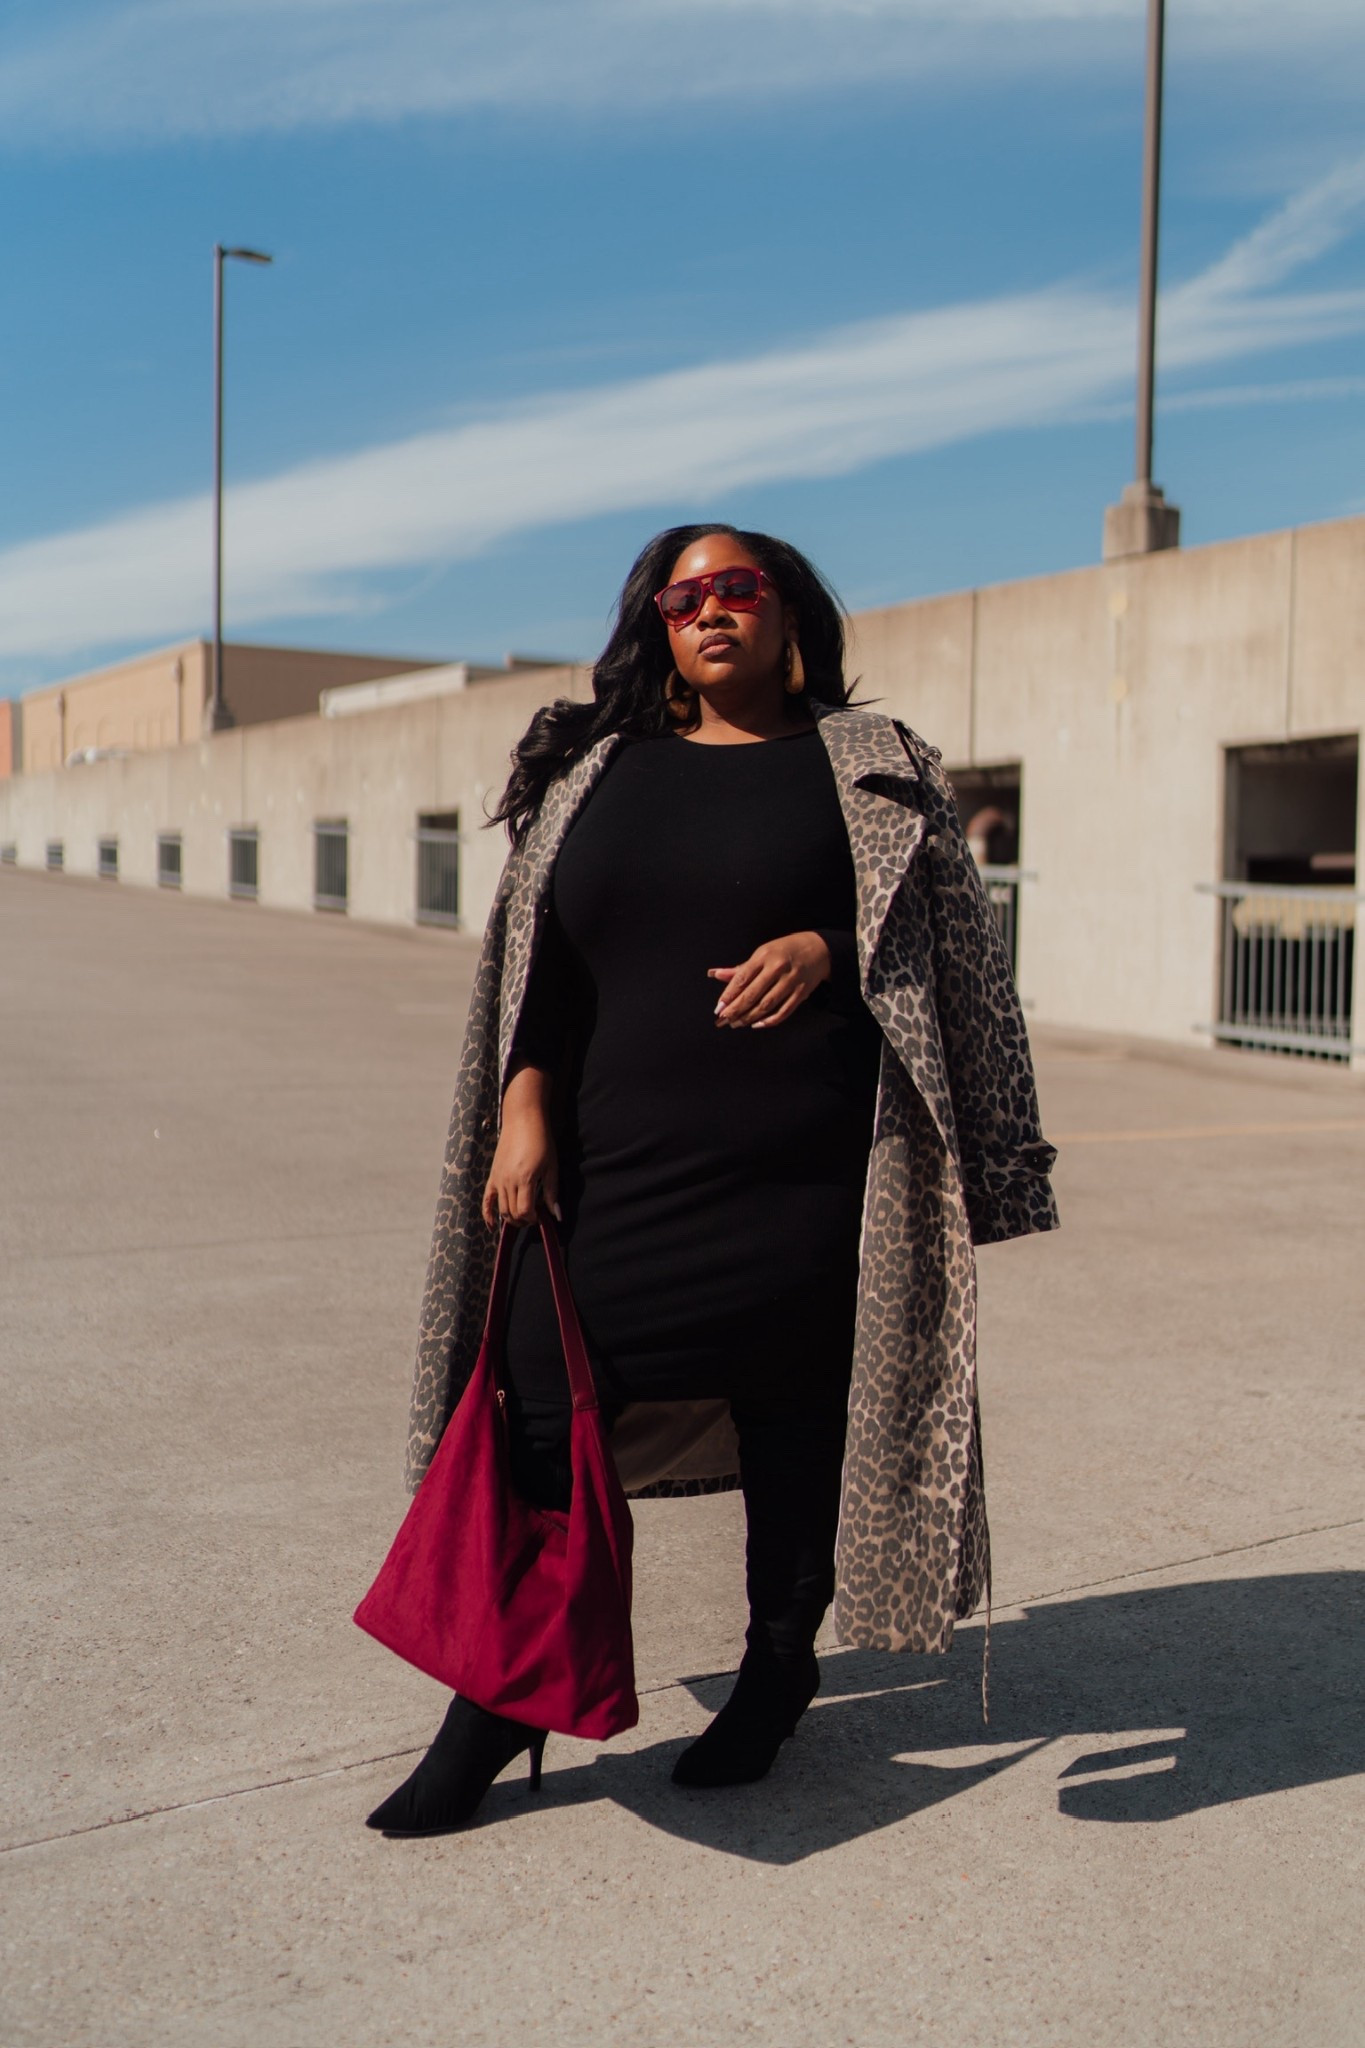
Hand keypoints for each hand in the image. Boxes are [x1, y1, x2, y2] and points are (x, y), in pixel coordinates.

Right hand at [481, 1063, 560, 1227]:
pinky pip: (487, 1199)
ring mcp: (498, 1179)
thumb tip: (556, 1215)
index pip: (525, 1211)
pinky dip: (488, 1214)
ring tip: (523, 1216)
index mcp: (524, 1179)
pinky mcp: (493, 1175)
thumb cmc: (541, 1141)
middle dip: (524, 1220)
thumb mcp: (552, 1166)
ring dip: (512, 1218)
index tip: (541, 1216)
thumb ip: (552, 1192)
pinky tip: (491, 1226)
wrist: (523, 1120)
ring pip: (501, 1209)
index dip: (533, 1218)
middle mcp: (508, 1181)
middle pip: (512, 1212)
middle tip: (535, 1216)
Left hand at [708, 932, 831, 1028]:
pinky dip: (769, 1021)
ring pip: (766, 1005)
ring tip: (736, 1024)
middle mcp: (777, 968)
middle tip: (723, 1020)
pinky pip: (784, 1011)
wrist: (818, 949)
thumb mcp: (762, 954)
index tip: (718, 1008)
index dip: (728, 995)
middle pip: (752, 994)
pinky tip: (756, 1025)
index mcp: (764, 956)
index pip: (742, 979)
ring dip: (749, 1017)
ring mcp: (790, 981)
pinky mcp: (801, 993)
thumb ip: (739, 969)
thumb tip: (715, 974)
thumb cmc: (785, 951)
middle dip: (735, 1010)